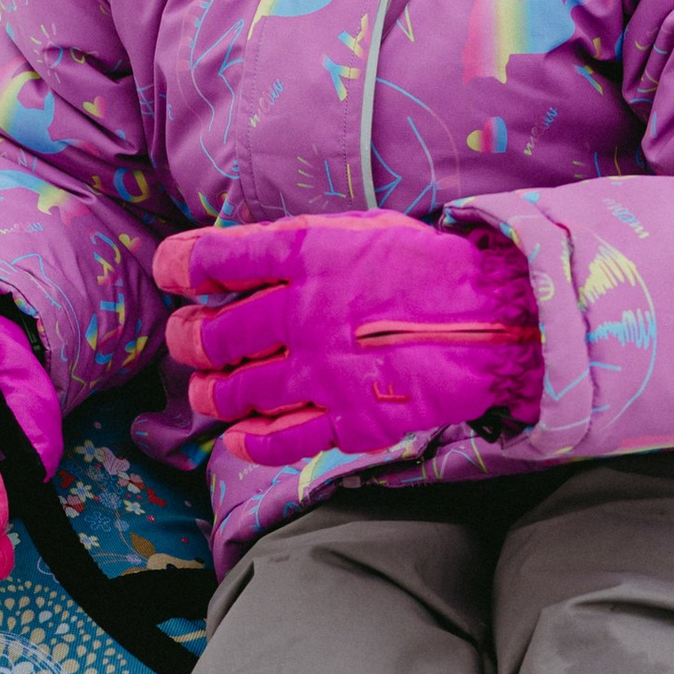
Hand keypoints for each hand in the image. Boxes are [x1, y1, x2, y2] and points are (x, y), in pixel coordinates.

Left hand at [155, 211, 540, 469]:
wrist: (500, 320)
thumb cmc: (431, 269)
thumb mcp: (362, 231)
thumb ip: (300, 246)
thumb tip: (240, 261)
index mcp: (306, 254)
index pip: (212, 260)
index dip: (179, 267)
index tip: (174, 274)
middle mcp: (304, 312)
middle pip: (213, 334)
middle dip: (189, 340)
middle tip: (190, 341)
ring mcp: (323, 372)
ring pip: (235, 392)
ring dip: (210, 393)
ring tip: (209, 390)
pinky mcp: (348, 420)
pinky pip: (278, 440)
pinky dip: (249, 442)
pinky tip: (241, 437)